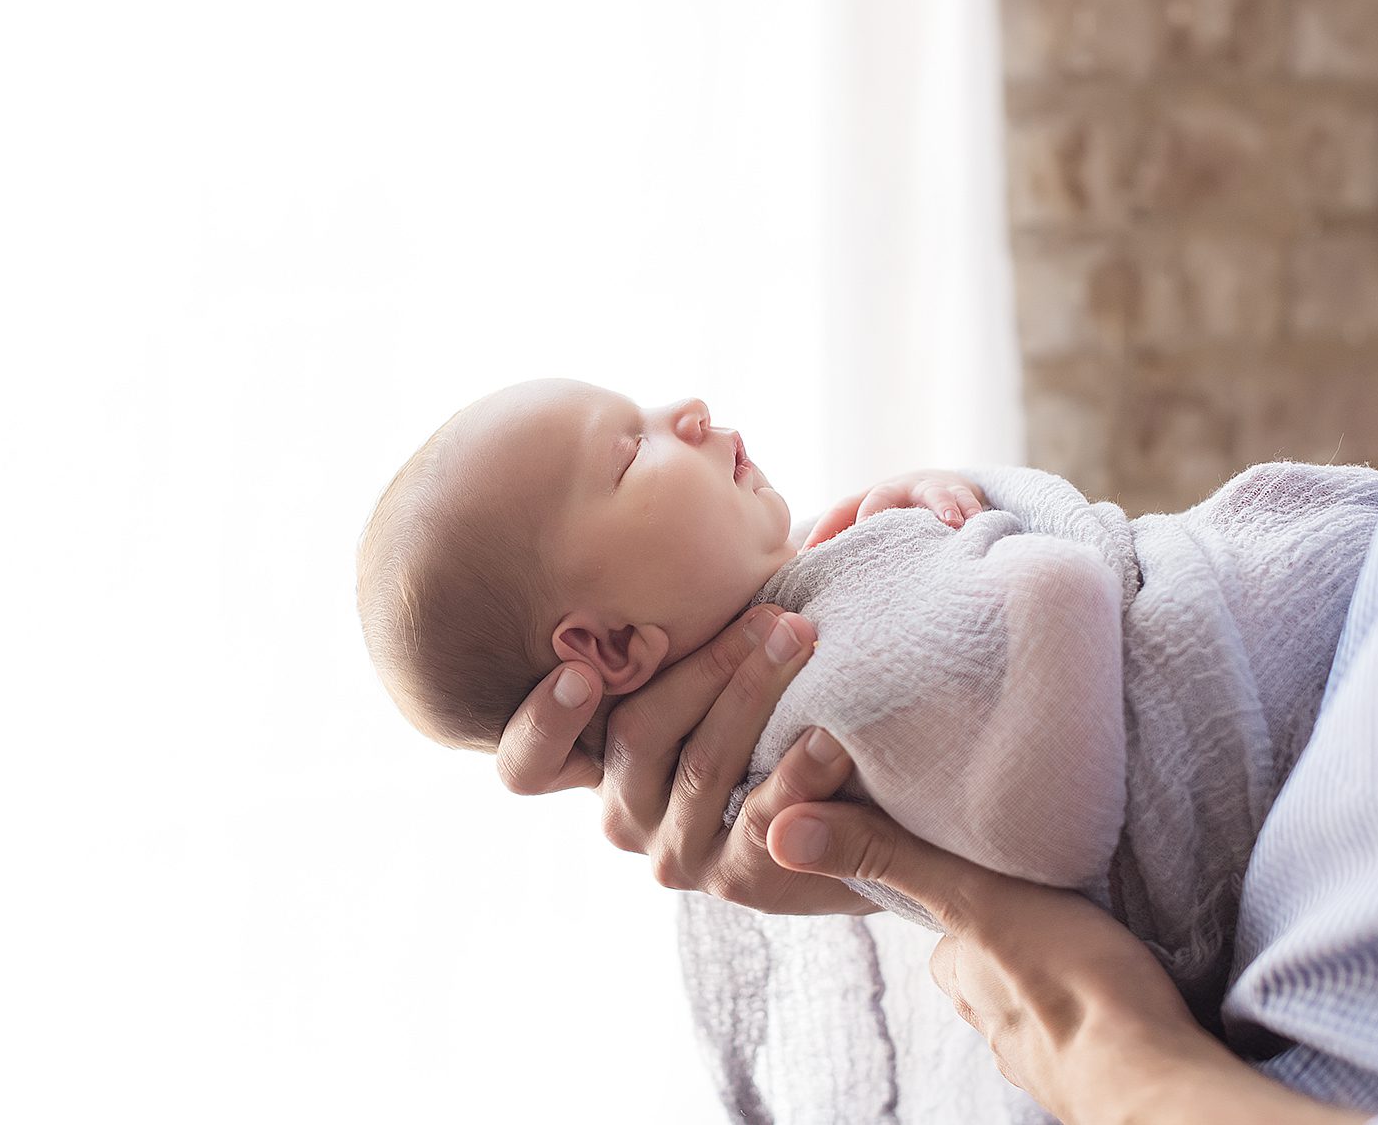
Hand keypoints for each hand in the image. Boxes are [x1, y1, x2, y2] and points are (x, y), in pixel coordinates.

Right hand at [497, 603, 874, 915]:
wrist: (847, 805)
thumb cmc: (767, 699)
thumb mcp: (711, 657)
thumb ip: (677, 614)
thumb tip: (684, 494)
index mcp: (597, 759)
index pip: (529, 765)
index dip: (543, 723)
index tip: (579, 673)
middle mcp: (623, 813)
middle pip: (636, 738)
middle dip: (706, 667)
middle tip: (771, 614)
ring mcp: (677, 852)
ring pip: (703, 769)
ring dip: (754, 693)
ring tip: (802, 639)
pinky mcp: (738, 884)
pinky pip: (764, 822)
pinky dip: (800, 770)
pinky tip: (834, 734)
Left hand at [764, 780, 1365, 1124]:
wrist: (1158, 1084)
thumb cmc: (1072, 988)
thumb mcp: (974, 899)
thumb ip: (888, 857)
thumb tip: (779, 833)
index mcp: (962, 975)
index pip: (943, 929)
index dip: (960, 896)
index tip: (986, 873)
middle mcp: (993, 1022)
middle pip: (986, 968)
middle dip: (1007, 940)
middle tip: (1042, 902)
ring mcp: (1047, 1055)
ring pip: (1033, 1002)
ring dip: (1049, 977)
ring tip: (1081, 945)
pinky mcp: (1103, 1070)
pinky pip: (1085, 1031)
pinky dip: (1092, 1013)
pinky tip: (1114, 997)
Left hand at [803, 469, 986, 548]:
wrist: (947, 486)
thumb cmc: (901, 518)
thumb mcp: (877, 526)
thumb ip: (847, 548)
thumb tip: (810, 580)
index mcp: (872, 499)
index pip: (842, 510)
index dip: (826, 530)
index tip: (811, 555)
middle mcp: (900, 491)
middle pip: (881, 495)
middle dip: (876, 511)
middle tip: (869, 526)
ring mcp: (933, 490)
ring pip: (934, 493)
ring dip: (942, 506)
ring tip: (952, 523)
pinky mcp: (964, 495)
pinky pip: (970, 501)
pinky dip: (973, 512)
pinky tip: (979, 524)